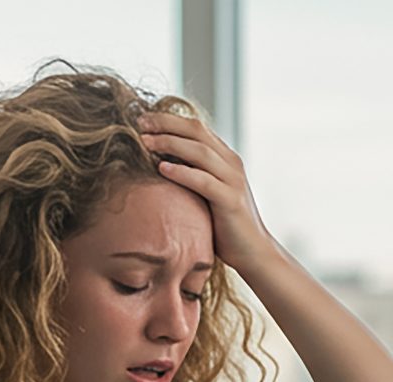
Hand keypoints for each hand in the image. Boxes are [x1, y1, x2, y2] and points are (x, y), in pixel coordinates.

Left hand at [136, 110, 282, 275]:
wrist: (252, 251)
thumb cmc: (223, 224)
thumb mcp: (206, 193)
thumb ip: (192, 175)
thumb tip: (157, 165)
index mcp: (225, 158)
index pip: (196, 127)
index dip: (168, 119)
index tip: (142, 119)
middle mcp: (231, 163)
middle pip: (196, 131)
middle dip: (166, 124)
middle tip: (139, 122)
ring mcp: (233, 180)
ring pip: (200, 151)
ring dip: (169, 143)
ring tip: (145, 141)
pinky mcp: (231, 201)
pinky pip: (204, 181)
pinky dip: (182, 172)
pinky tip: (162, 168)